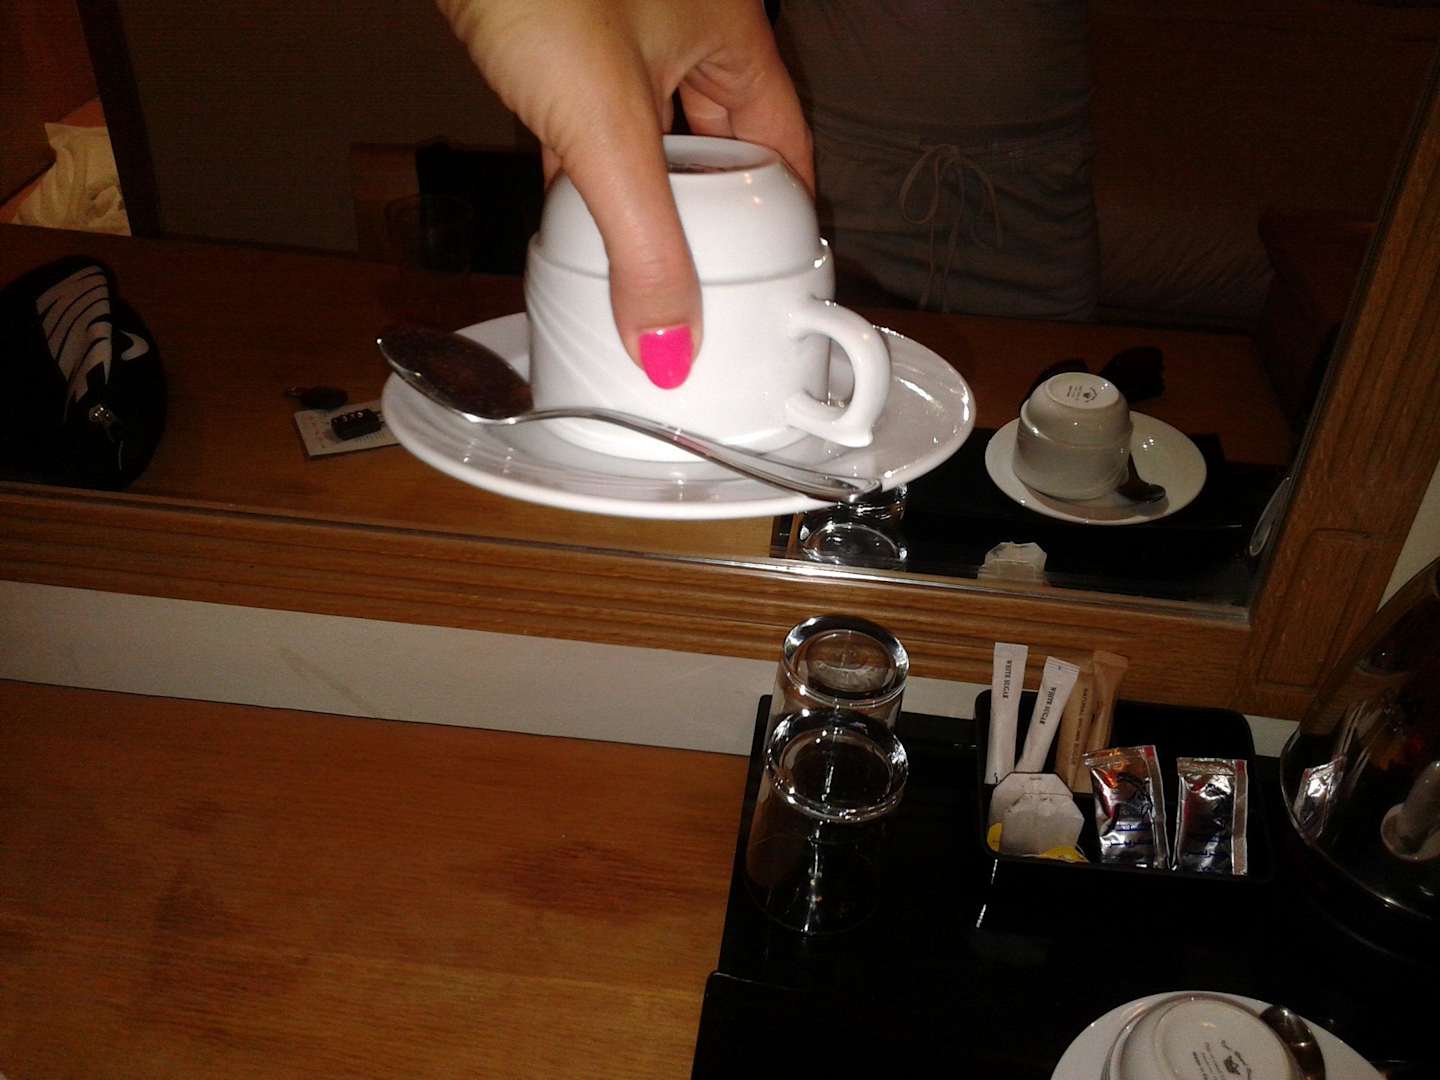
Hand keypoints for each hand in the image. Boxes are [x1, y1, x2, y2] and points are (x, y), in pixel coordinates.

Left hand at [436, 0, 812, 386]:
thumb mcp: (607, 130)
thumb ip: (644, 245)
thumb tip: (669, 344)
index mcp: (733, 43)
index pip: (788, 147)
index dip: (789, 218)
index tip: (781, 281)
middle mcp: (688, 36)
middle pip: (723, 148)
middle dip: (715, 218)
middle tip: (711, 288)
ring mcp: (623, 38)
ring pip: (655, 138)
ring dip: (649, 199)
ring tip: (647, 268)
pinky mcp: (562, 43)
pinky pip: (594, 123)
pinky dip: (591, 172)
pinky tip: (578, 216)